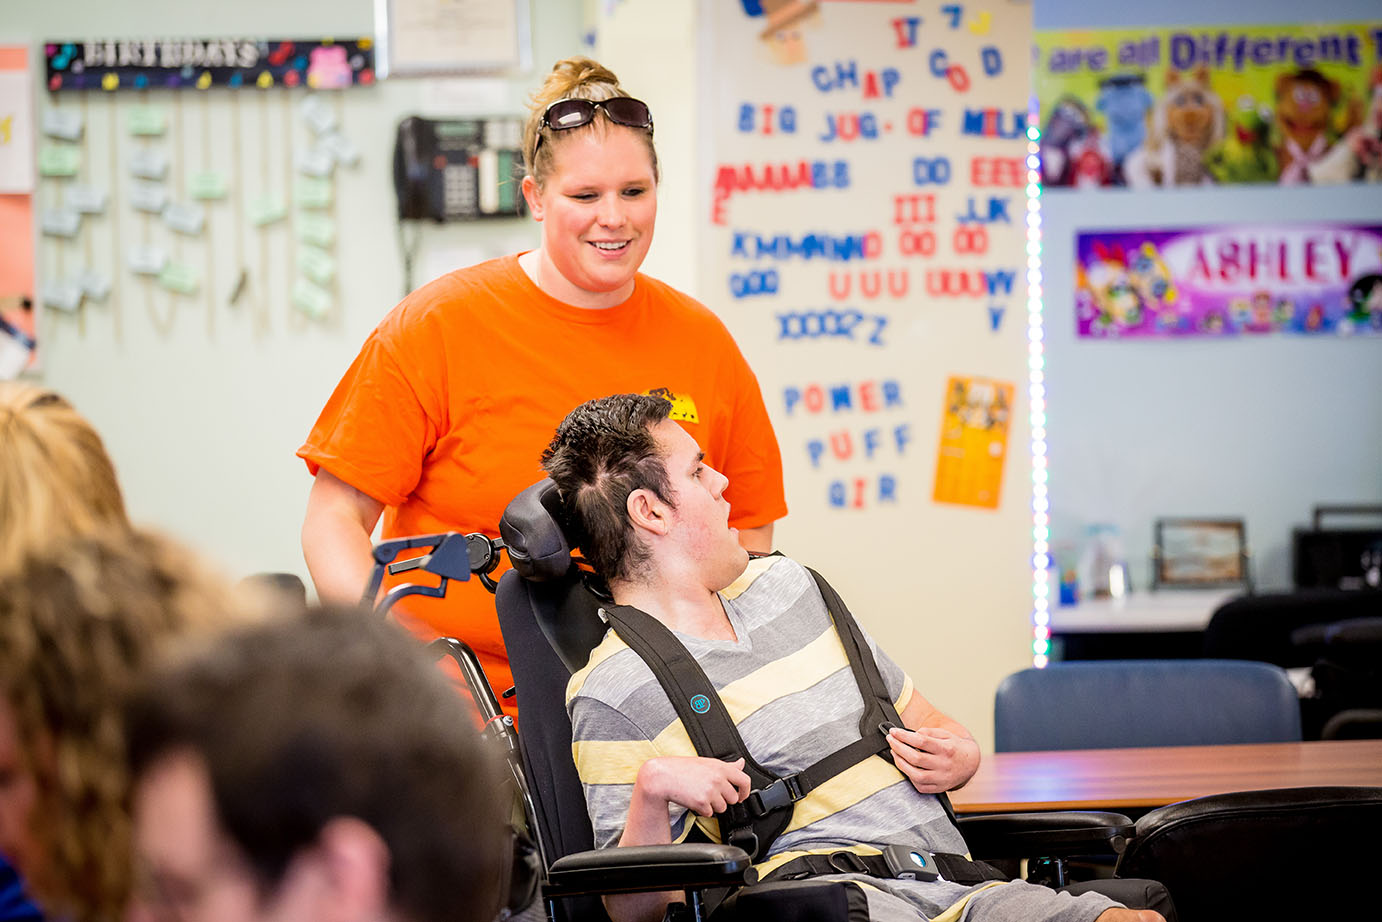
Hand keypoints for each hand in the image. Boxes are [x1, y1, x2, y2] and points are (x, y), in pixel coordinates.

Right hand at [636, 757, 751, 816]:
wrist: (663, 776)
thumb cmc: (683, 768)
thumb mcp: (707, 762)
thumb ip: (727, 766)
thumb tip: (741, 763)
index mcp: (721, 767)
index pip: (744, 780)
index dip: (745, 791)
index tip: (741, 796)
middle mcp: (718, 779)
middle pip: (733, 798)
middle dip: (724, 799)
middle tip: (710, 793)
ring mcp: (710, 791)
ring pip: (722, 808)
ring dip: (712, 805)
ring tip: (699, 794)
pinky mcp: (702, 803)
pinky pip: (709, 813)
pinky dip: (702, 810)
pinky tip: (694, 800)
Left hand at [886, 726, 979, 793]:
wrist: (970, 763)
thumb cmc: (955, 747)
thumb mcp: (945, 734)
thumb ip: (929, 732)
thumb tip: (912, 734)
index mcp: (946, 749)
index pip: (921, 741)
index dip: (904, 736)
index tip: (893, 731)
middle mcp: (944, 765)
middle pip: (916, 758)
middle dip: (898, 747)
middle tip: (890, 740)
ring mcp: (941, 779)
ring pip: (915, 775)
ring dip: (900, 763)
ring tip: (894, 752)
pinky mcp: (938, 788)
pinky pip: (919, 786)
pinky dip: (909, 776)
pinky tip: (905, 766)